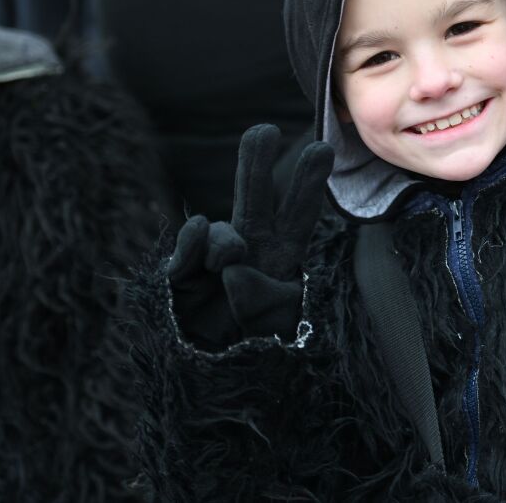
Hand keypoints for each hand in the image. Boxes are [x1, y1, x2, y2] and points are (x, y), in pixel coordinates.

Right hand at [167, 124, 333, 347]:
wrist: (216, 374)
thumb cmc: (259, 345)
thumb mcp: (279, 325)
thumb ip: (264, 295)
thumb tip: (233, 262)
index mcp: (284, 255)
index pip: (299, 213)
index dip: (308, 182)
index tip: (322, 148)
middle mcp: (250, 246)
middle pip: (255, 197)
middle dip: (257, 163)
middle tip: (263, 130)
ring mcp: (214, 256)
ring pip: (218, 226)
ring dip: (224, 244)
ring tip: (229, 268)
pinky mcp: (183, 271)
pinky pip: (191, 243)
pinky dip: (194, 242)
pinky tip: (200, 248)